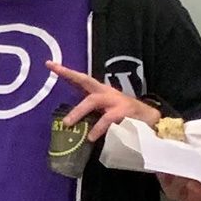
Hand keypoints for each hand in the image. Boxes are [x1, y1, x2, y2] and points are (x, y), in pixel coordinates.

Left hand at [46, 61, 160, 141]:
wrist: (151, 120)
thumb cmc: (125, 117)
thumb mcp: (105, 113)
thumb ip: (90, 115)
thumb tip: (70, 124)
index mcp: (101, 92)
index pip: (80, 80)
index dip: (65, 72)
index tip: (49, 64)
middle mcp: (107, 92)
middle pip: (85, 80)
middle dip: (69, 75)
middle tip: (53, 71)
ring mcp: (115, 100)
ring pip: (93, 101)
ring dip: (79, 111)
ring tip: (68, 123)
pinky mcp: (124, 111)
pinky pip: (108, 118)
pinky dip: (99, 127)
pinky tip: (92, 137)